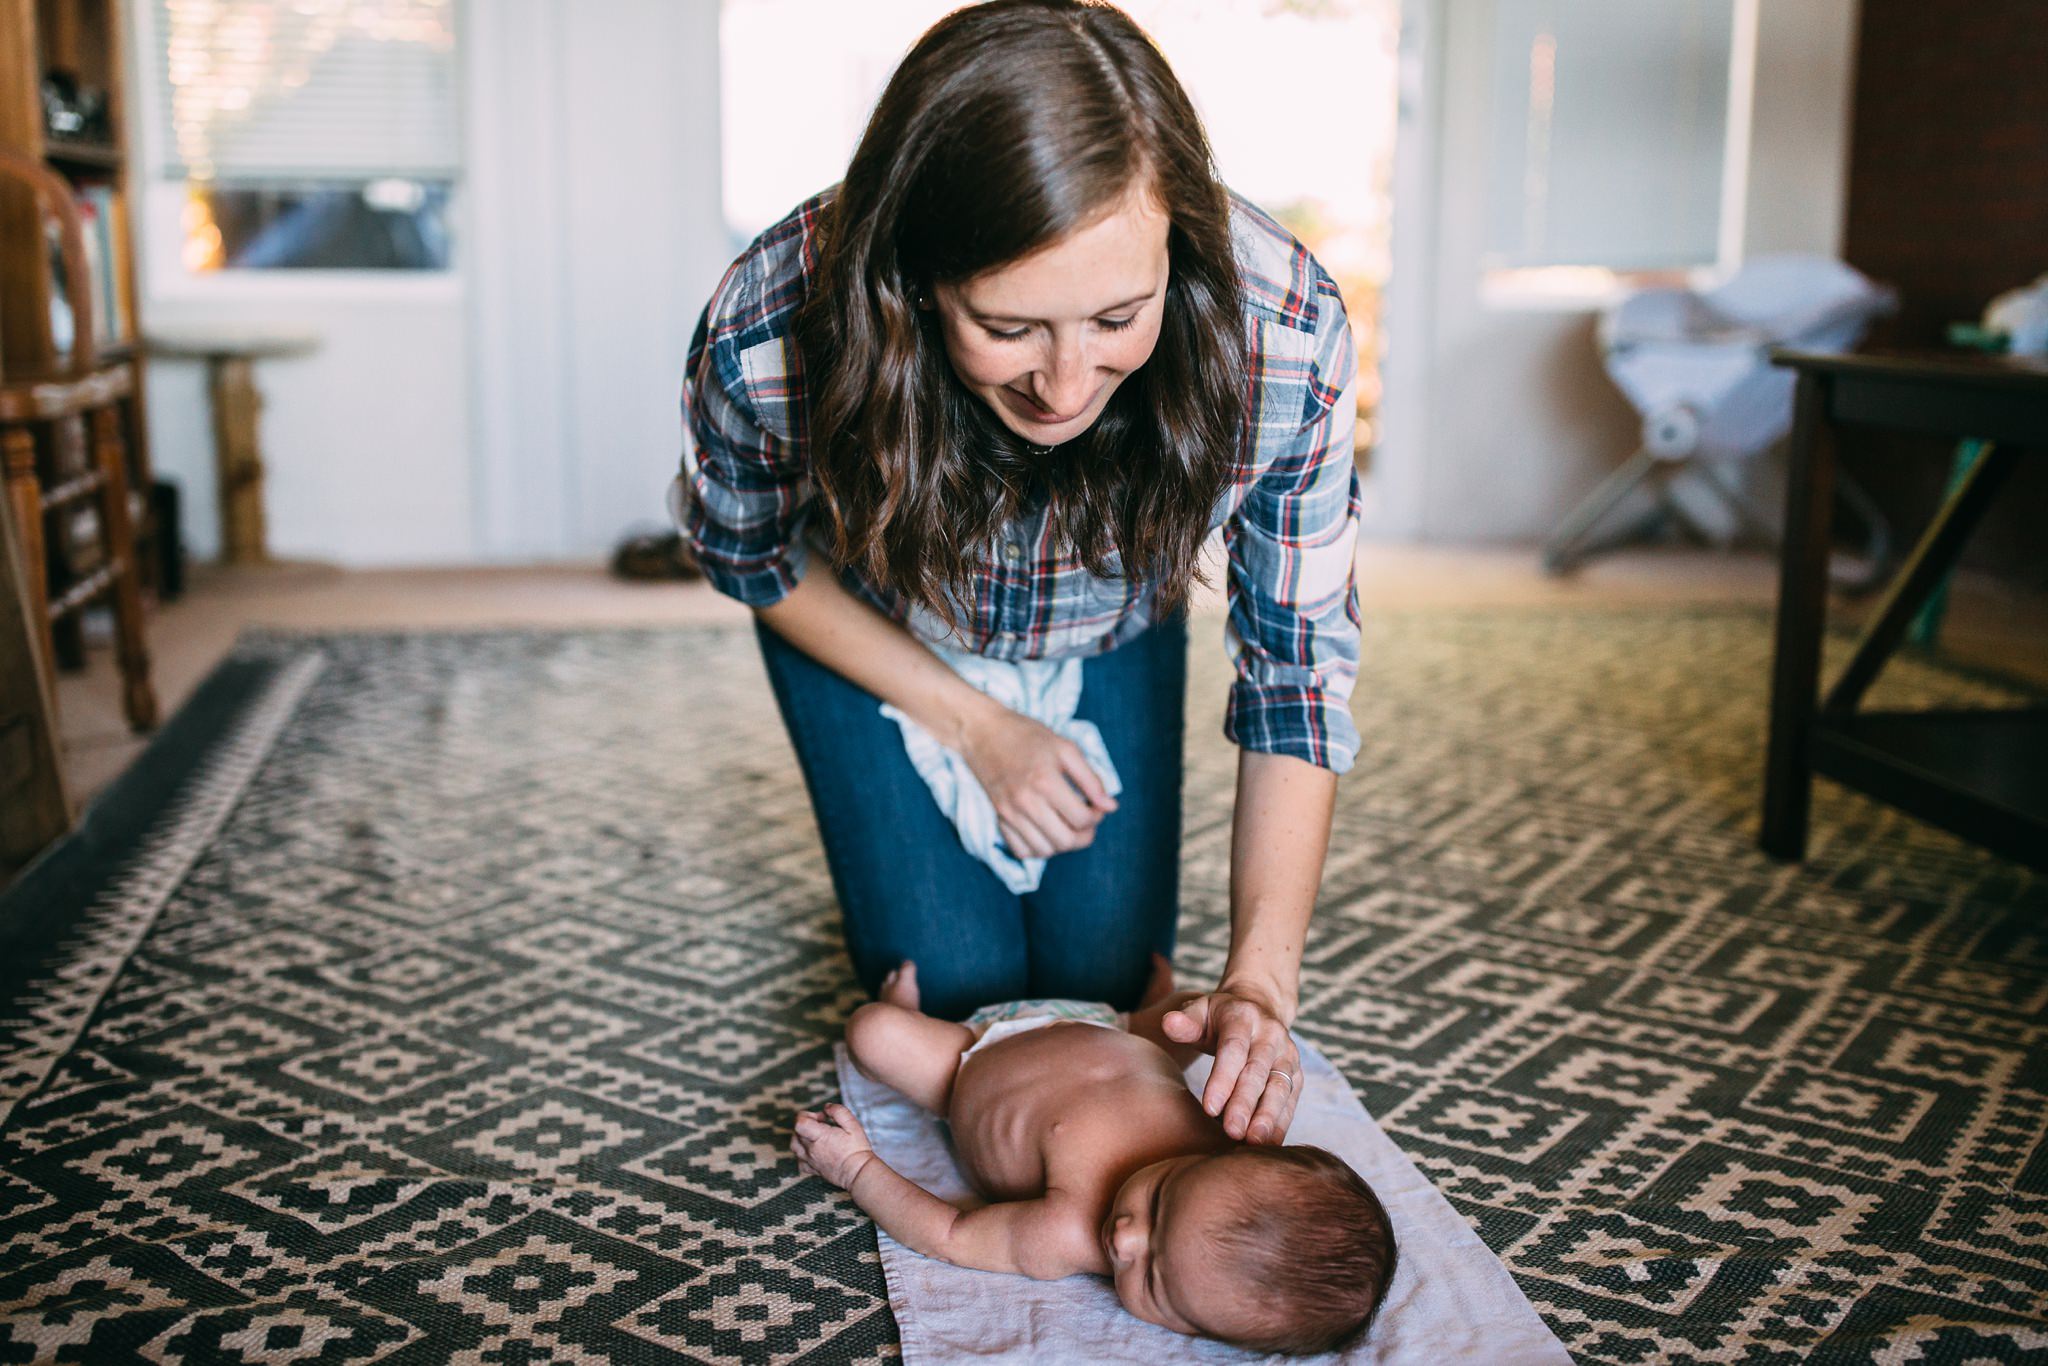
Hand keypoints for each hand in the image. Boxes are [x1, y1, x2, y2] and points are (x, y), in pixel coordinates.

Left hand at [792, 1103, 878, 1189]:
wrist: (858, 1173)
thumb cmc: (857, 1149)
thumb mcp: (853, 1124)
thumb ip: (839, 1112)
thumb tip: (827, 1107)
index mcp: (820, 1136)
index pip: (799, 1122)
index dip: (807, 1115)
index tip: (822, 1118)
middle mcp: (811, 1149)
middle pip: (797, 1131)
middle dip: (808, 1123)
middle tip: (823, 1125)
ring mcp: (811, 1160)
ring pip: (794, 1146)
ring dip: (801, 1137)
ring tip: (815, 1136)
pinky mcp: (813, 1170)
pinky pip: (800, 1162)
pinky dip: (802, 1155)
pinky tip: (813, 1152)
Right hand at [958, 706, 1116, 858]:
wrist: (983, 732)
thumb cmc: (1027, 735)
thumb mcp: (1065, 748)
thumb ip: (1091, 779)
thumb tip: (1111, 807)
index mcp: (1046, 781)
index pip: (1082, 819)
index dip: (1097, 816)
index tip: (1095, 805)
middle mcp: (1026, 802)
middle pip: (1065, 841)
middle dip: (1083, 836)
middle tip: (1085, 820)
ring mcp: (1009, 813)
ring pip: (1044, 851)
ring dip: (1061, 843)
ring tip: (1066, 824)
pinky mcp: (998, 818)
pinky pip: (1021, 851)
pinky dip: (1037, 848)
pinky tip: (1045, 831)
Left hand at [1162, 986, 1300, 1144]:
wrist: (1259, 1008)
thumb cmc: (1219, 1018)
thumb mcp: (1200, 1011)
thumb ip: (1185, 1021)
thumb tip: (1169, 1024)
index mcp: (1243, 1017)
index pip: (1233, 1049)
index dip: (1222, 1079)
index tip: (1209, 1109)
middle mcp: (1270, 1035)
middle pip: (1258, 1072)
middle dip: (1245, 1104)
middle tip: (1232, 1132)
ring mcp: (1287, 1055)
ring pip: (1280, 1088)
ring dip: (1268, 1117)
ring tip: (1255, 1142)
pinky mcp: (1296, 1074)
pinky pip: (1290, 1100)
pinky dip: (1281, 1123)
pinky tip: (1270, 1144)